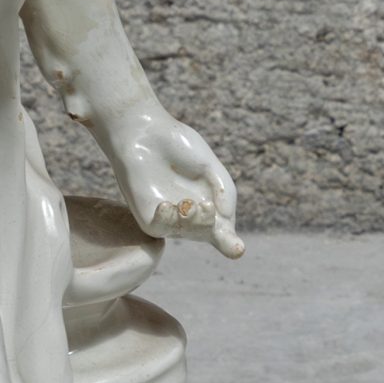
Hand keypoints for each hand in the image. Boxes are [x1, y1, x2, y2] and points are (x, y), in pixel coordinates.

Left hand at [102, 102, 243, 257]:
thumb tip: (226, 220)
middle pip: (208, 234)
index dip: (231, 243)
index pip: (223, 231)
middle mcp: (190, 216)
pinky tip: (166, 205)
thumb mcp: (210, 167)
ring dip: (193, 222)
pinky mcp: (147, 216)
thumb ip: (225, 192)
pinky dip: (168, 220)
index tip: (238, 250)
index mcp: (209, 205)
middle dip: (212, 228)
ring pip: (186, 233)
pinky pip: (160, 229)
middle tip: (208, 207)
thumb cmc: (179, 146)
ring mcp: (169, 218)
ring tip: (190, 203)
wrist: (145, 132)